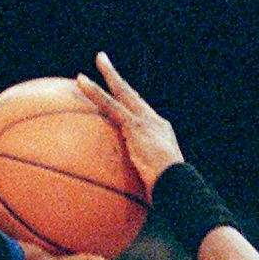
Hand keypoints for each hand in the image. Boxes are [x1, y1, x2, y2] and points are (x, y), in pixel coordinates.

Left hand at [76, 52, 183, 193]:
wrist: (176, 185)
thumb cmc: (169, 192)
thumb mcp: (155, 186)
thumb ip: (144, 182)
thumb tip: (134, 197)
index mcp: (158, 133)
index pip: (139, 113)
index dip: (127, 101)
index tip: (117, 93)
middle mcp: (152, 121)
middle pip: (130, 95)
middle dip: (116, 79)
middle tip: (102, 61)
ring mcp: (144, 121)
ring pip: (119, 94)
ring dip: (103, 78)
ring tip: (83, 73)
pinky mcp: (134, 126)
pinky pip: (110, 106)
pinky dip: (95, 94)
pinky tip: (82, 83)